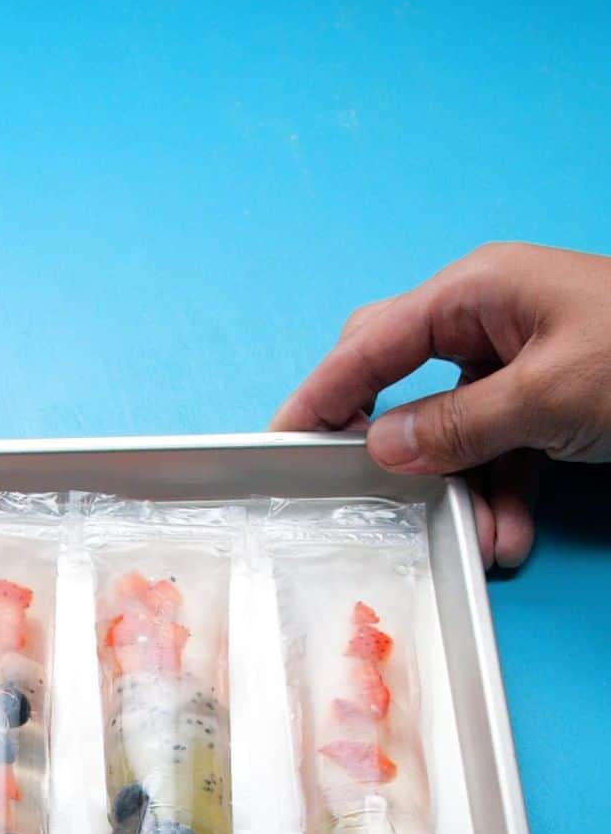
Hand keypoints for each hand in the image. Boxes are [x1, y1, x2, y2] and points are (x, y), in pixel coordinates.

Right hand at [271, 243, 610, 568]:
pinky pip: (505, 448)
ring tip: (482, 541)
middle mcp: (490, 319)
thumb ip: (455, 425)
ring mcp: (522, 358)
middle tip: (362, 496)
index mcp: (477, 292)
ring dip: (465, 492)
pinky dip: (505, 493)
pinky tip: (512, 534)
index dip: (321, 394)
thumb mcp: (544, 395)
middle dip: (399, 453)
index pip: (372, 343)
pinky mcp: (553, 396)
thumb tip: (380, 448)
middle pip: (407, 385)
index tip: (280, 441)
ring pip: (460, 432)